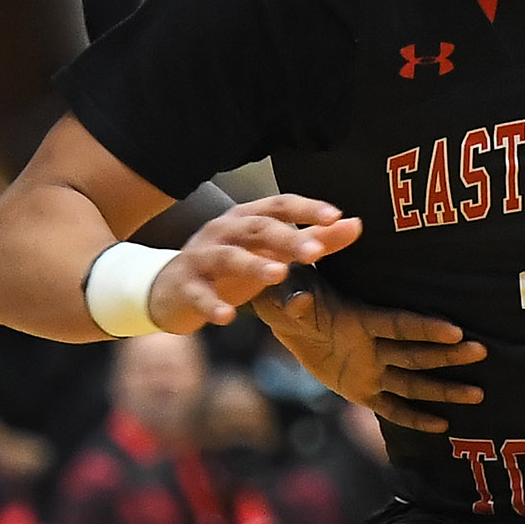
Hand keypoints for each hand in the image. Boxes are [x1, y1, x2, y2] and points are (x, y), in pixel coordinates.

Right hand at [146, 194, 360, 331]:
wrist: (168, 289)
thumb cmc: (230, 268)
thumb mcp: (271, 253)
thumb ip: (314, 241)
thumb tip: (356, 224)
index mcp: (247, 219)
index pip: (279, 205)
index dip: (306, 209)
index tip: (336, 215)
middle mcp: (224, 231)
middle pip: (257, 228)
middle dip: (287, 238)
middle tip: (316, 253)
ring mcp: (201, 257)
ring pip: (227, 256)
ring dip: (252, 264)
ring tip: (278, 274)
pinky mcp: (184, 286)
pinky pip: (198, 294)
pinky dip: (211, 305)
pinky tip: (227, 318)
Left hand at [253, 282, 486, 433]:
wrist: (286, 311)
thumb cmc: (291, 293)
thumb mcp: (290, 292)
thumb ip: (298, 300)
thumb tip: (299, 302)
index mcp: (361, 319)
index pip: (398, 325)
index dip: (424, 328)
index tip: (455, 330)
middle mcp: (373, 345)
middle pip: (415, 354)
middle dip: (447, 355)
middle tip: (481, 352)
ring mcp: (371, 369)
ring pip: (412, 382)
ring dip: (443, 389)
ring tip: (477, 395)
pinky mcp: (361, 390)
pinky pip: (390, 407)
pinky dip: (412, 418)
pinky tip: (441, 426)